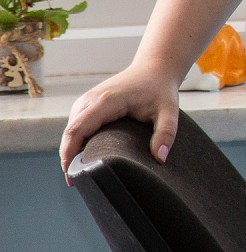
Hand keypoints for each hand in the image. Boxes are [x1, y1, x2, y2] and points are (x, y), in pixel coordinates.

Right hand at [59, 63, 182, 177]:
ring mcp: (86, 101)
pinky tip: (85, 158)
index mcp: (105, 101)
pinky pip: (76, 127)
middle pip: (70, 134)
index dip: (70, 154)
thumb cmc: (160, 89)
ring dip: (72, 151)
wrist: (154, 68)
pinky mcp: (87, 105)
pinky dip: (77, 143)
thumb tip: (160, 158)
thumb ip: (166, 133)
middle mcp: (89, 100)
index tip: (73, 176)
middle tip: (79, 183)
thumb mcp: (169, 110)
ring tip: (82, 174)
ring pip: (71, 131)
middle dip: (70, 158)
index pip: (77, 131)